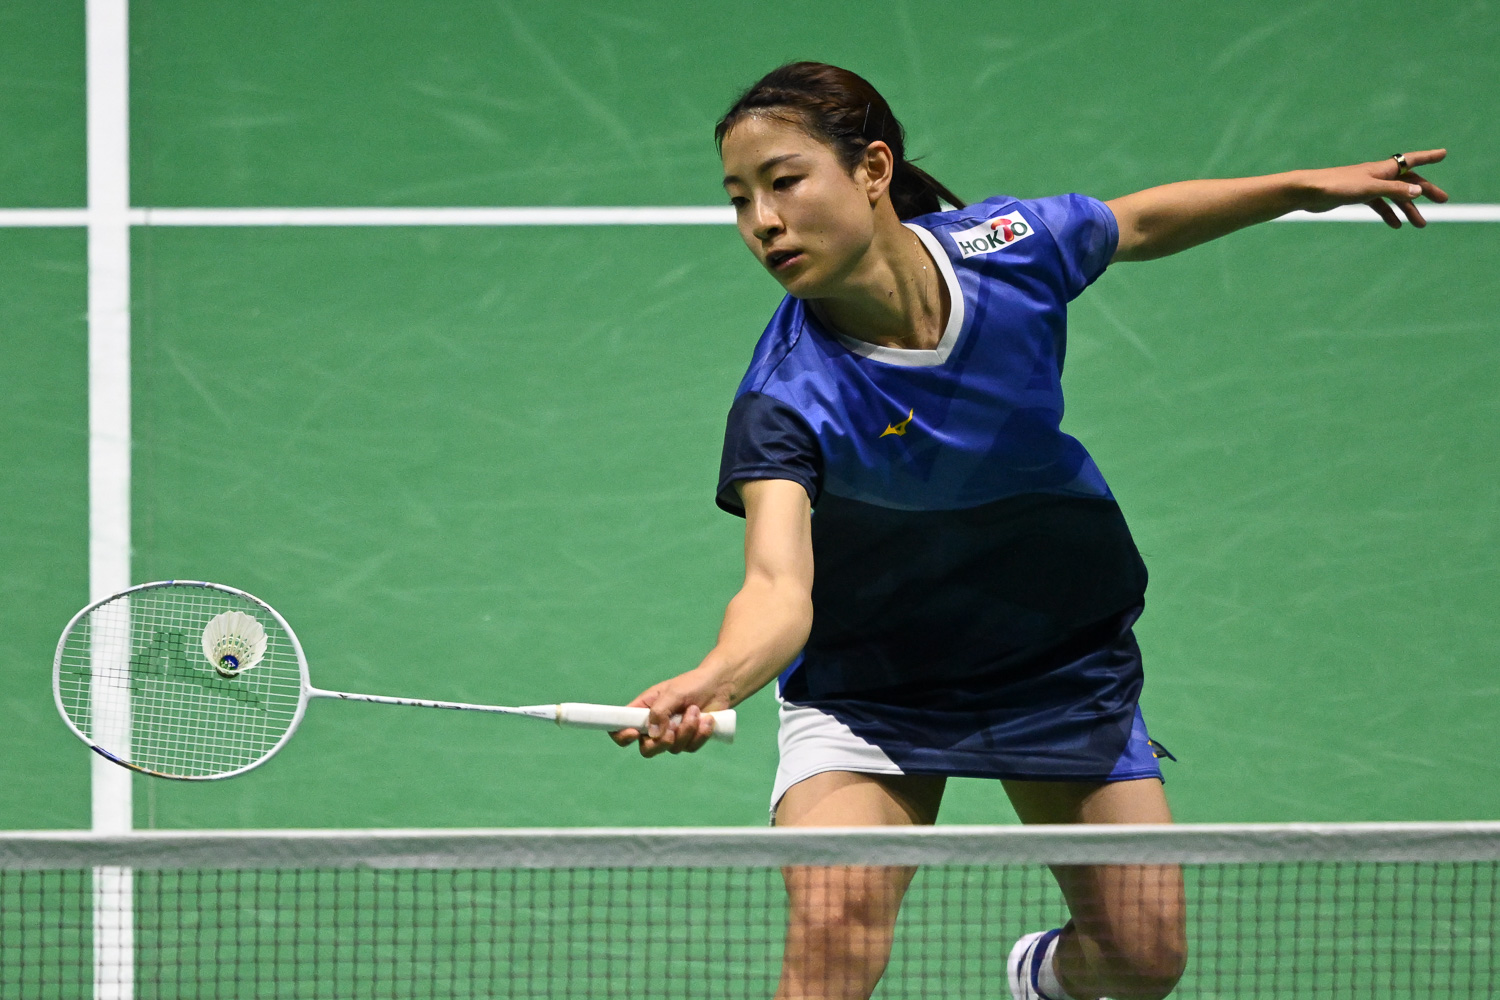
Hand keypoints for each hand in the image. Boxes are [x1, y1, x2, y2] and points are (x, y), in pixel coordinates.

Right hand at [609, 665, 732, 757]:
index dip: (622, 735)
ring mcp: (672, 735)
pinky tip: (707, 719)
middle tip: (672, 731)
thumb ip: (660, 711)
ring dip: (686, 730)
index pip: (620, 727)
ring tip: (695, 710)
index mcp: (643, 710)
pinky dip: (700, 734)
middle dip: (660, 743)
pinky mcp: (689, 740)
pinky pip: (690, 747)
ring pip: (672, 748)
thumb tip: (653, 734)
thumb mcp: (673, 692)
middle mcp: (655, 726)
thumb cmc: (692, 684)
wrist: (719, 686)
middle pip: (646, 749)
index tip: (635, 733)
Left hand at [1300, 149, 1448, 227]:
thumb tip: (1418, 191)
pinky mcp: (1356, 196)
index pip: (1412, 160)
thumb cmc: (1337, 186)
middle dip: (1426, 190)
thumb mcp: (1369, 189)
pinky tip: (1395, 225)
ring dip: (1408, 209)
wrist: (1309, 191)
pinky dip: (1388, 213)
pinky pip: (1378, 204)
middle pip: (1408, 181)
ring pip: (1394, 196)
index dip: (1429, 157)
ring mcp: (1367, 186)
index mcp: (1383, 168)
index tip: (1444, 153)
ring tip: (1420, 224)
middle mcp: (1378, 175)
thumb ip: (1393, 190)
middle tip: (1443, 200)